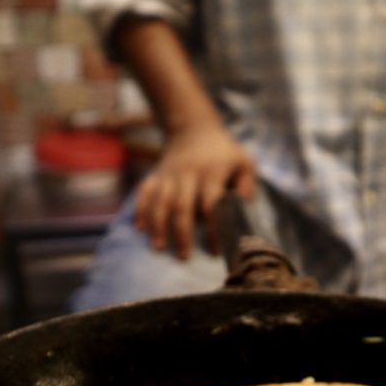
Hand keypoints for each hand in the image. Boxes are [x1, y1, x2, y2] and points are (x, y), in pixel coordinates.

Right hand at [135, 124, 256, 258]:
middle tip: (183, 257)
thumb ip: (246, 189)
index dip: (212, 230)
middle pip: (181, 206)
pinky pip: (144, 192)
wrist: (194, 129)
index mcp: (212, 173)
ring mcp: (169, 174)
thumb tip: (242, 216)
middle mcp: (188, 173)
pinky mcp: (156, 175)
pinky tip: (140, 228)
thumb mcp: (243, 164)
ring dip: (158, 225)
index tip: (215, 251)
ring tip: (159, 247)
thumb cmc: (224, 154)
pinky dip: (140, 209)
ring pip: (160, 201)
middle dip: (181, 233)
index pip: (211, 205)